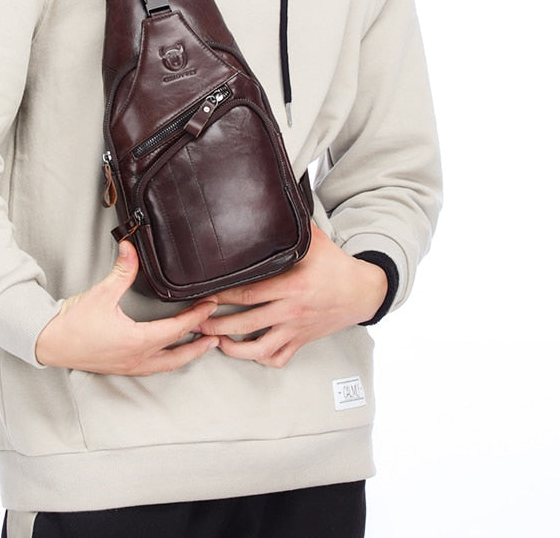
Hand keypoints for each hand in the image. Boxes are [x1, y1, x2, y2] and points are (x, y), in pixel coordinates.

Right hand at [35, 241, 218, 374]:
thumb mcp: (101, 293)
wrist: (47, 343)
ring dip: (185, 356)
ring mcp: (128, 366)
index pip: (175, 329)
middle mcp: (136, 358)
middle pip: (177, 356)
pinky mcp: (119, 367)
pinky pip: (152, 368)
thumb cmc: (72, 323)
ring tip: (199, 347)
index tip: (210, 306)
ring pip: (165, 366)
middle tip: (216, 336)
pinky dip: (166, 361)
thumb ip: (122, 270)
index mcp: (136, 341)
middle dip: (198, 346)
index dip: (196, 317)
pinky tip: (167, 354)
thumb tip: (131, 247)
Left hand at [197, 226, 386, 367]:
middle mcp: (291, 310)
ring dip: (232, 347)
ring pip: (259, 348)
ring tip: (213, 339)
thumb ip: (291, 224)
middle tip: (196, 319)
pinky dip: (260, 359)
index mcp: (291, 285)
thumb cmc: (335, 265)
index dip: (221, 296)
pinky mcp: (301, 341)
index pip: (248, 293)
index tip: (203, 293)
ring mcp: (295, 329)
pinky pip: (278, 358)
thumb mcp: (314, 240)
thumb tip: (273, 200)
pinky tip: (245, 352)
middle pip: (245, 322)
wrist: (363, 292)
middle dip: (215, 324)